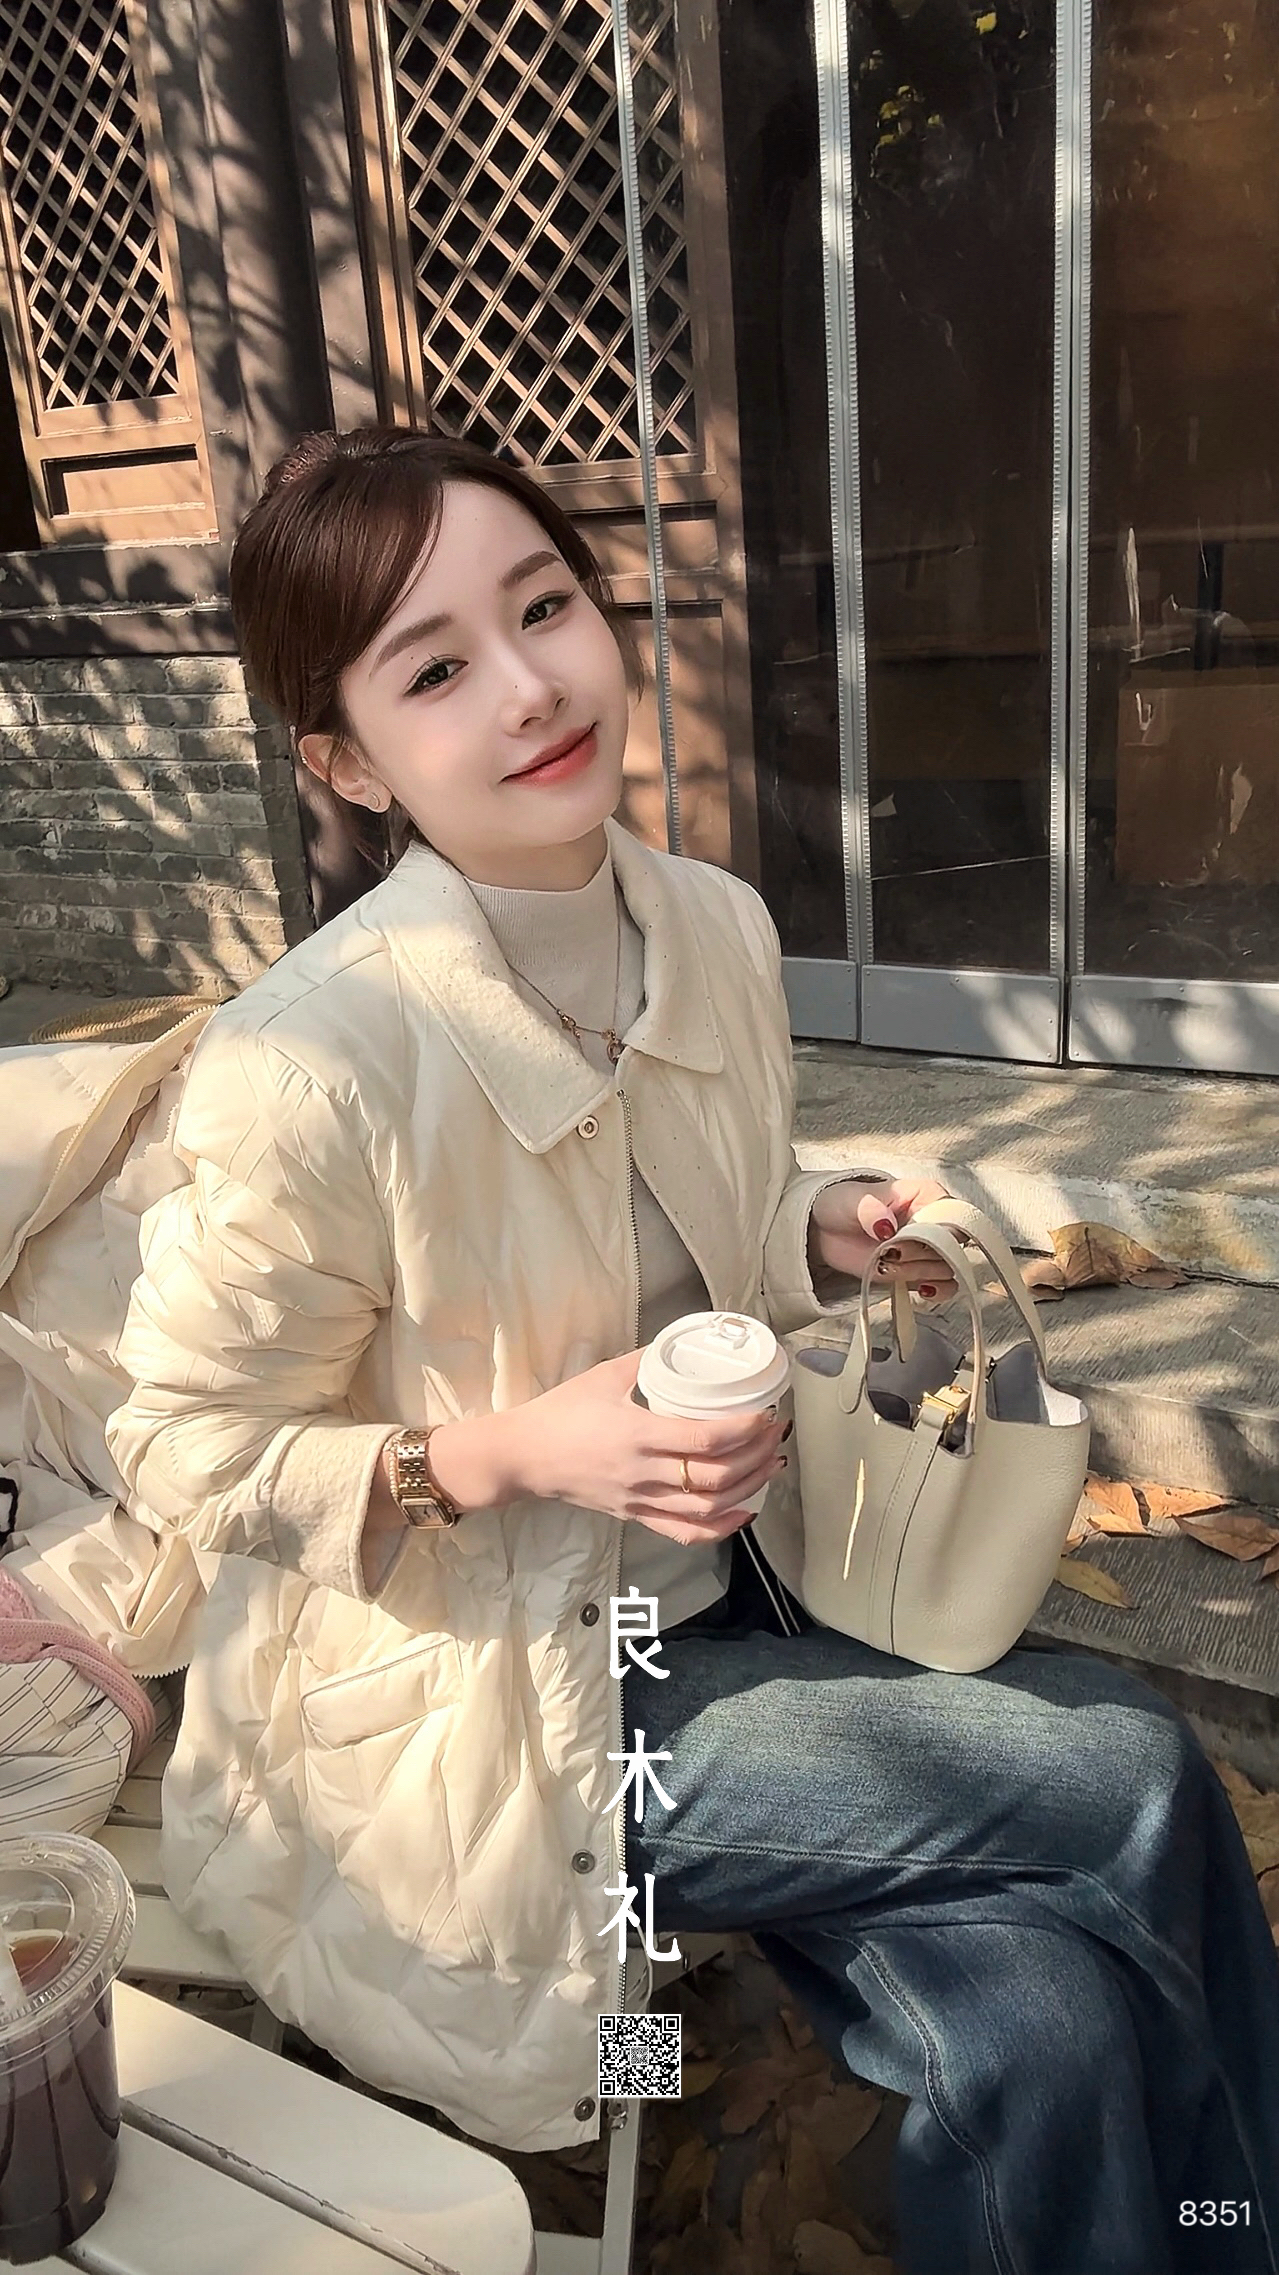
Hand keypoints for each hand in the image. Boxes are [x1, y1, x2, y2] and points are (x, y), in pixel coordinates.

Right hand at [509, 1349, 787, 1547]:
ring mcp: (640, 1500)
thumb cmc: (561, 1412)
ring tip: (770, 1466)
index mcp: (637, 1434)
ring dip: (748, 1489)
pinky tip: (744, 1511)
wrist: (524, 1457)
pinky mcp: (635, 1516)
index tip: (766, 1414)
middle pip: (716, 1477)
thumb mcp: (603, 1376)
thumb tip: (683, 1344)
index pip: (705, 1440)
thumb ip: (646, 1360)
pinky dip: (721, 1527)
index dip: (745, 1430)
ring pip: (708, 1509)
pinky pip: (685, 1533)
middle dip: (756, 1457)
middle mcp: (643, 1474)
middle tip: (775, 1435)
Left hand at [810, 1176, 956, 1299]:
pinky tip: (918, 1289)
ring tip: (886, 1264)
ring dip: (917, 1272)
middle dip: (921, 1255)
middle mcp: (935, 1222)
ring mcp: (929, 1250)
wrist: (827, 1231)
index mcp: (927, 1196)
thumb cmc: (845, 1205)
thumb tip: (886, 1227)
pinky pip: (945, 1286)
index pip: (953, 1215)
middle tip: (891, 1253)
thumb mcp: (852, 1201)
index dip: (938, 1231)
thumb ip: (871, 1210)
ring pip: (946, 1268)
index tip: (907, 1238)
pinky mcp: (920, 1272)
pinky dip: (936, 1291)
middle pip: (952, 1245)